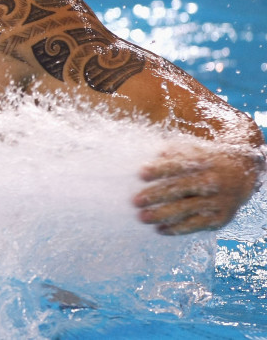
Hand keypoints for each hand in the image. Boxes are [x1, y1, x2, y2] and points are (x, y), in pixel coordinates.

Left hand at [134, 141, 264, 234]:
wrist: (243, 173)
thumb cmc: (206, 160)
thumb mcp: (194, 149)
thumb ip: (173, 151)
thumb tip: (151, 154)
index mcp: (204, 161)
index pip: (179, 165)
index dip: (160, 169)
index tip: (141, 174)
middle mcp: (212, 181)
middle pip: (181, 188)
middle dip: (156, 195)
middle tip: (135, 201)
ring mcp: (217, 201)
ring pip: (187, 209)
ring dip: (163, 215)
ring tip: (142, 217)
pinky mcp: (221, 217)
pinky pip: (197, 224)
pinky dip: (178, 228)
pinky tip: (160, 230)